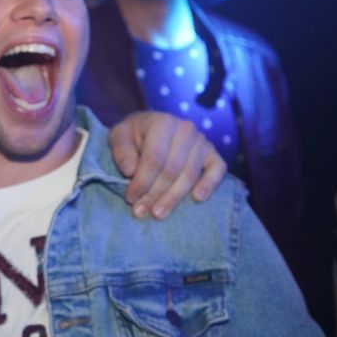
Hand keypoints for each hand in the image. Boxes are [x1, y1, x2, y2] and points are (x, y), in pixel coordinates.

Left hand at [109, 111, 226, 218]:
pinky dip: (209, 185)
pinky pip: (217, 170)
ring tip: (158, 213)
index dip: (142, 181)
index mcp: (163, 123)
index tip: (130, 198)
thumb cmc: (134, 135)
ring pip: (190, 175)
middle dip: (155, 194)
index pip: (155, 158)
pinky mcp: (212, 153)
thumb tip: (130, 171)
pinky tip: (197, 198)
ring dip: (173, 198)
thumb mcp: (119, 137)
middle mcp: (186, 129)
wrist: (150, 128)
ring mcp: (202, 141)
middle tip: (141, 212)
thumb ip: (122, 152)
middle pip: (172, 170)